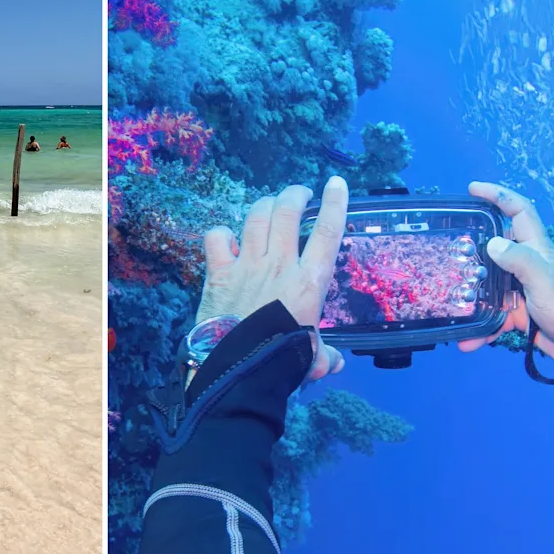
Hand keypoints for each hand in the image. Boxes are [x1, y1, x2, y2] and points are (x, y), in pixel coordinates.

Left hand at [196, 176, 349, 380]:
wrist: (237, 370)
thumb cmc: (279, 363)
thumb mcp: (311, 360)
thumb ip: (324, 356)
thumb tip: (334, 361)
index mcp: (308, 282)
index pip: (328, 232)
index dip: (335, 203)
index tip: (336, 184)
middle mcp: (279, 265)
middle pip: (288, 212)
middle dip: (295, 195)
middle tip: (299, 195)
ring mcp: (246, 265)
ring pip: (256, 216)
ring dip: (265, 204)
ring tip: (271, 205)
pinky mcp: (218, 272)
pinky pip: (218, 237)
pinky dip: (223, 233)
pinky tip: (229, 238)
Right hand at [458, 181, 553, 360]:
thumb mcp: (545, 282)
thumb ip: (520, 261)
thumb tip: (492, 243)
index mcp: (538, 251)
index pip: (520, 212)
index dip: (499, 196)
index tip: (473, 190)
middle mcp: (529, 265)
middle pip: (497, 247)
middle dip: (473, 250)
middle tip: (451, 252)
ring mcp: (522, 289)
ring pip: (489, 285)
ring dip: (473, 299)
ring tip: (455, 308)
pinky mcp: (519, 312)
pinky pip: (493, 316)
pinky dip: (482, 329)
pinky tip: (469, 341)